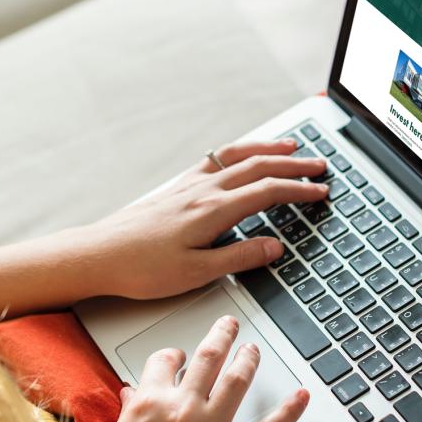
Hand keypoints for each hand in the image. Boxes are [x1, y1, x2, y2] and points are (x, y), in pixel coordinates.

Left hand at [82, 139, 327, 299]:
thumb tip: (275, 246)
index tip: (321, 191)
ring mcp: (188, 186)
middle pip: (258, 167)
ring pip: (236, 157)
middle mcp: (203, 191)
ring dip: (267, 149)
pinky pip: (215, 160)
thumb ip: (239, 258)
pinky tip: (240, 155)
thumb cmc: (142, 268)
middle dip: (293, 166)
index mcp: (213, 211)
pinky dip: (237, 152)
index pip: (267, 192)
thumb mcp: (196, 274)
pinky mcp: (176, 188)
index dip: (299, 191)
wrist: (99, 254)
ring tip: (289, 147)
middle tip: (320, 165)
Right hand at [113, 315, 308, 421]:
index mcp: (150, 403)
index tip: (178, 356)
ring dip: (247, 360)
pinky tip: (301, 396)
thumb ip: (129, 413)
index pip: (164, 360)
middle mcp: (183, 408)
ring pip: (235, 380)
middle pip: (206, 358)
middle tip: (229, 326)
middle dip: (220, 337)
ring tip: (253, 349)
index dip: (173, 354)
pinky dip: (287, 412)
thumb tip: (130, 395)